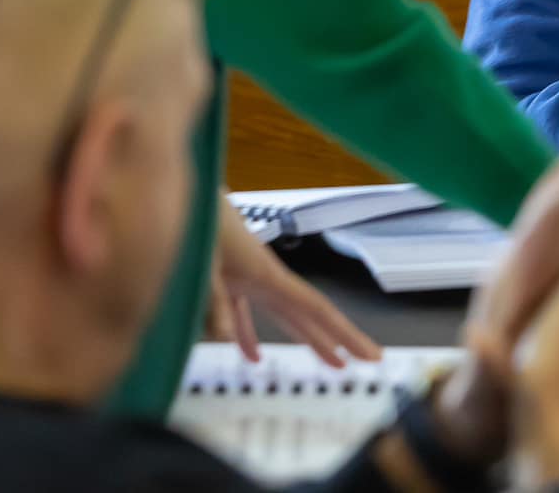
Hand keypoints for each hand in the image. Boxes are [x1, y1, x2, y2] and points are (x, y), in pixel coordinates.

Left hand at [209, 196, 379, 365]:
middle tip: (369, 358)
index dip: (345, 333)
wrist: (189, 197)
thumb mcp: (204, 266)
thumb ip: (215, 304)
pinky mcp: (233, 282)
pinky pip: (250, 315)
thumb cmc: (199, 223)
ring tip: (331, 362)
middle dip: (340, 339)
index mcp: (269, 277)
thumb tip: (227, 339)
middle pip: (312, 315)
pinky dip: (251, 337)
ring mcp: (253, 281)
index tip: (370, 352)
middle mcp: (269, 280)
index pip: (317, 310)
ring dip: (309, 339)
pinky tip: (252, 358)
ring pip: (288, 316)